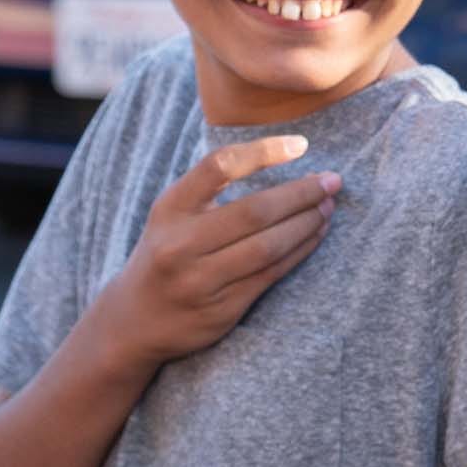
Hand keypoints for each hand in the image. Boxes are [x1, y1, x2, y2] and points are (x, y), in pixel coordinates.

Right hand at [89, 135, 339, 366]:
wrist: (134, 321)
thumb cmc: (166, 254)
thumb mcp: (171, 215)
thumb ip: (210, 189)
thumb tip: (281, 155)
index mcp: (170, 209)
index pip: (219, 167)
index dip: (263, 151)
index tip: (301, 145)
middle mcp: (181, 244)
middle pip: (254, 211)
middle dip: (301, 194)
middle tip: (332, 181)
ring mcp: (200, 280)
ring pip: (268, 246)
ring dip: (307, 224)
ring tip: (328, 207)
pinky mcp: (221, 309)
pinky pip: (271, 274)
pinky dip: (300, 251)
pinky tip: (316, 235)